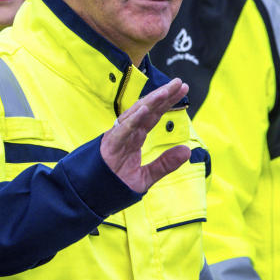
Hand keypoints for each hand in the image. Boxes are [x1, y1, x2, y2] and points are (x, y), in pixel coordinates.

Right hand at [101, 78, 191, 192]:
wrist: (92, 197)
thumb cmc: (116, 185)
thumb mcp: (146, 176)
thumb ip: (165, 164)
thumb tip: (187, 151)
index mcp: (135, 137)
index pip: (154, 115)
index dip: (168, 102)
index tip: (183, 90)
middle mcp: (127, 132)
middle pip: (147, 109)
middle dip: (163, 95)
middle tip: (179, 82)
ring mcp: (118, 137)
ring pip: (135, 115)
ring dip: (151, 101)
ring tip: (166, 91)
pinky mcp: (109, 146)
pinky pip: (122, 130)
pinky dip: (133, 119)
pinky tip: (145, 109)